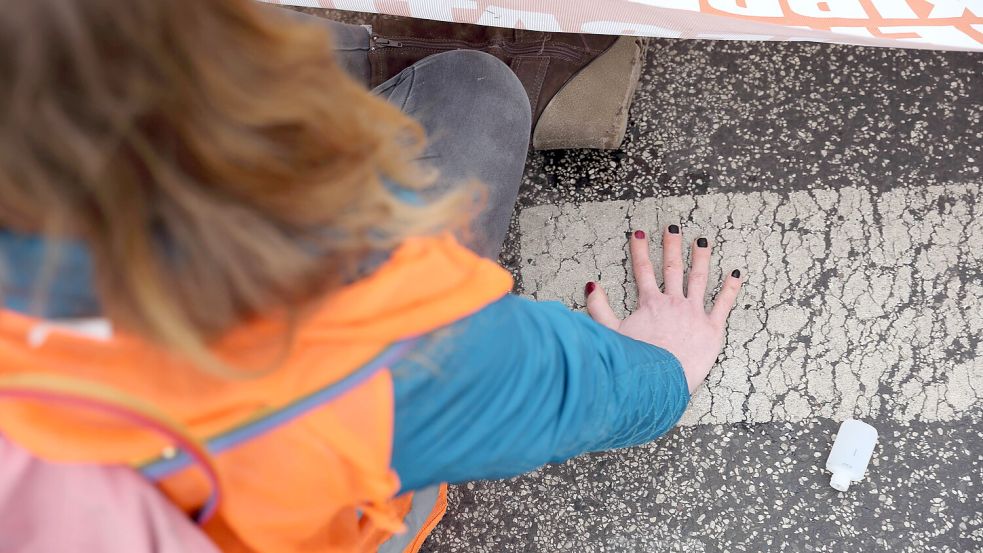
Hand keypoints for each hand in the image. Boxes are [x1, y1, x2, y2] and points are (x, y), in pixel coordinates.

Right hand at [585, 226, 742, 392]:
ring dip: (701, 258)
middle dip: (671, 246)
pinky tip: (735, 273)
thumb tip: (590, 285)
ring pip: (699, 279)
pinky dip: (731, 288)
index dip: (640, 251)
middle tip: (672, 228)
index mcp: (650, 304)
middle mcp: (673, 302)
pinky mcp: (712, 328)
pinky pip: (724, 303)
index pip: (642, 271)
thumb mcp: (611, 333)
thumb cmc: (637, 362)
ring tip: (703, 241)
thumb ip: (599, 308)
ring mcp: (694, 313)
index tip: (638, 234)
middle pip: (672, 268)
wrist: (661, 381)